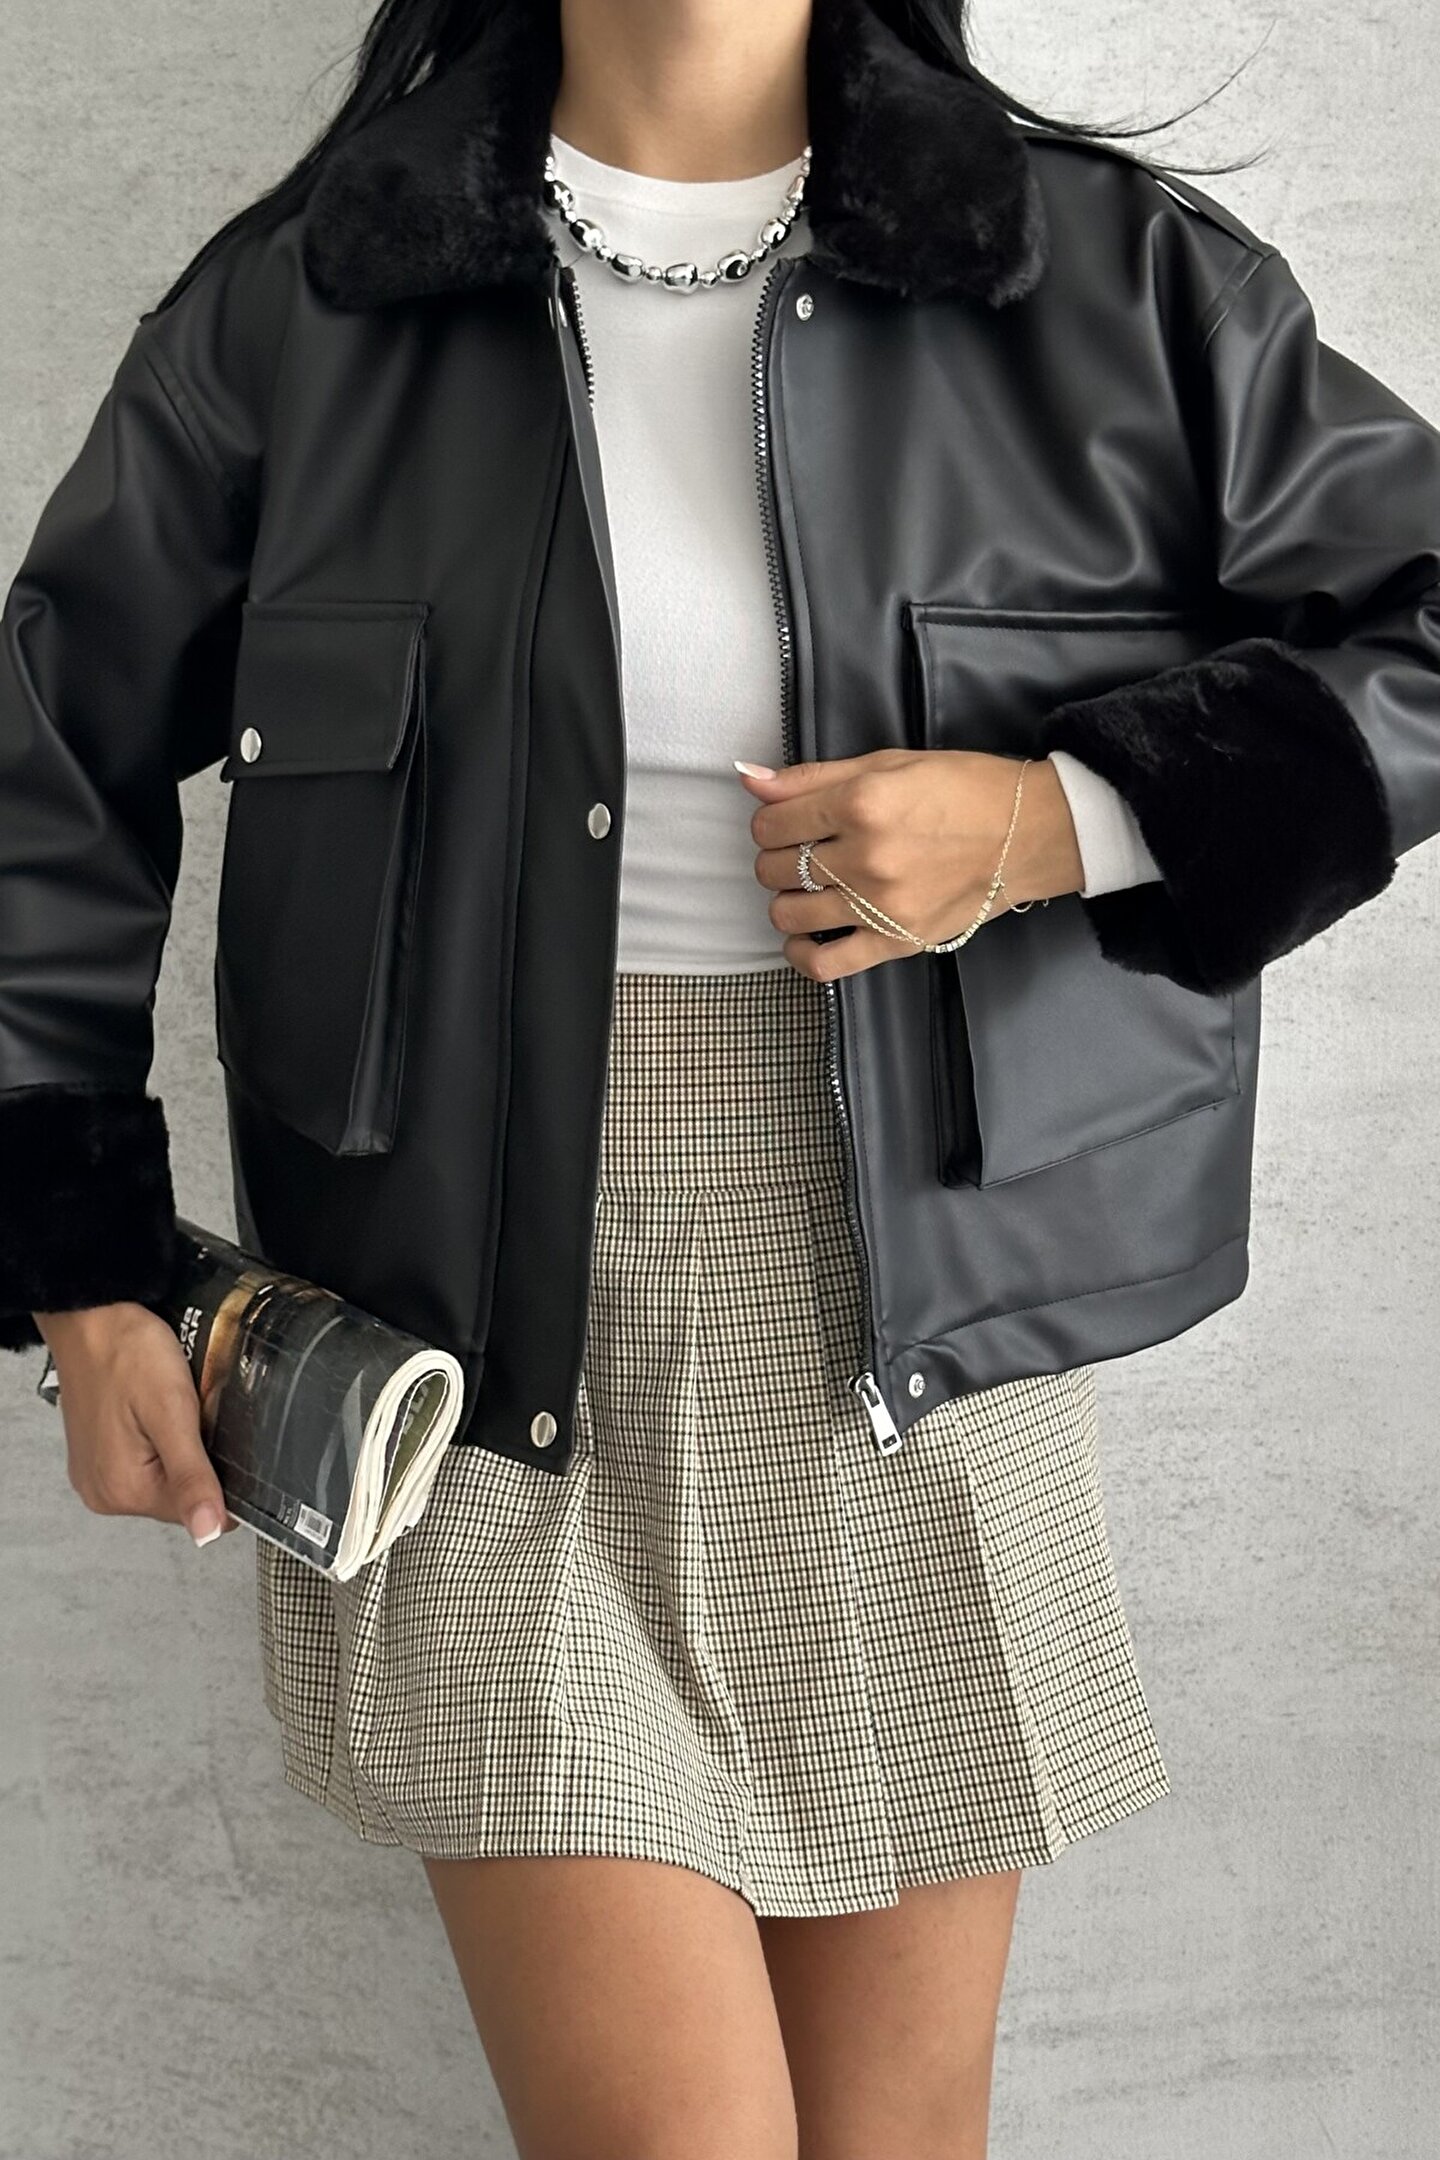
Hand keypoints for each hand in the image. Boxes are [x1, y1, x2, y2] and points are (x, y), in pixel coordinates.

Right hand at [35, 1303, 240, 1546]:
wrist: (92, 1316)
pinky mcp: (99, 1456)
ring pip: (166, 1477)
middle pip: (182, 1495)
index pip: (200, 1511)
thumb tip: (208, 1533)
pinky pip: (146, 1462)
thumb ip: (192, 1476)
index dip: (222, 1476)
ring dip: (180, 1448)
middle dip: (199, 1458)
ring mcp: (98, 1475)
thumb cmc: (126, 1353)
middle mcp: (105, 1493)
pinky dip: (160, 1441)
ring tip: (172, 1408)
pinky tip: (156, 1413)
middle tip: (191, 1413)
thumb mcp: (172, 1413)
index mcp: (124, 1491)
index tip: (215, 1435)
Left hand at [735, 748, 1084, 979]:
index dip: (770, 820)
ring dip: (787, 899)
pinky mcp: (896, 941)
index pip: (771, 823)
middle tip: (806, 849)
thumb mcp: (888, 764)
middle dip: (778, 856)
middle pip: (774, 868)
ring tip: (812, 886)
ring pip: (787, 912)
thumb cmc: (964, 790)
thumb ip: (812, 776)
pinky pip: (823, 965)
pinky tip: (806, 933)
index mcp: (862, 803)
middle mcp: (866, 857)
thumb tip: (748, 775)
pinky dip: (800, 953)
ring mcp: (880, 905)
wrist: (1030, 833)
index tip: (788, 820)